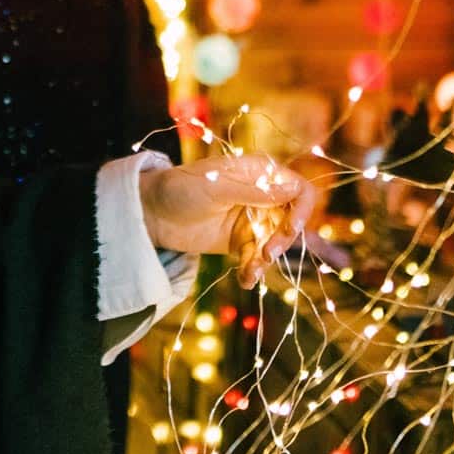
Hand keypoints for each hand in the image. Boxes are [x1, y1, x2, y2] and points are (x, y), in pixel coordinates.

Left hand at [139, 154, 314, 287]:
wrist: (151, 213)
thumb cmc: (181, 188)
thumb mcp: (217, 187)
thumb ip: (255, 192)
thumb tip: (294, 190)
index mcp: (260, 173)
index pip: (298, 189)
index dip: (302, 209)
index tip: (291, 229)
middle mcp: (262, 195)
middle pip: (291, 220)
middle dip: (282, 240)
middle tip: (265, 254)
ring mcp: (252, 220)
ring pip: (276, 242)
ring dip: (267, 259)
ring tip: (250, 272)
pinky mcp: (240, 241)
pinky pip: (257, 257)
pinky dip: (254, 269)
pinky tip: (245, 280)